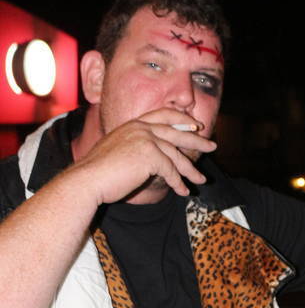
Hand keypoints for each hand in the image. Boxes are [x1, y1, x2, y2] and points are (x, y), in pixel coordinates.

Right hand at [73, 107, 216, 204]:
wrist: (88, 179)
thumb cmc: (99, 172)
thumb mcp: (119, 152)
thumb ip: (137, 149)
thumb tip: (153, 160)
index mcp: (133, 124)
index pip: (163, 115)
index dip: (181, 119)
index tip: (195, 124)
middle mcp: (141, 127)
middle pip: (177, 132)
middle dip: (197, 140)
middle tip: (212, 146)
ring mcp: (145, 139)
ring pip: (176, 154)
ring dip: (190, 170)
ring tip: (201, 180)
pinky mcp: (149, 155)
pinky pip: (170, 171)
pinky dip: (178, 183)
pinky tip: (183, 192)